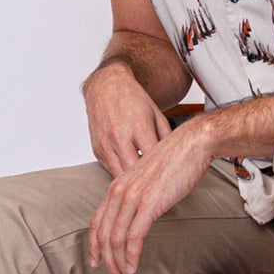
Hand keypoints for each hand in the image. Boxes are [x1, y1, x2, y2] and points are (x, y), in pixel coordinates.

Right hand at [83, 62, 171, 176]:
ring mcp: (106, 144)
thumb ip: (167, 137)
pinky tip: (132, 173)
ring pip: (122, 176)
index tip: (171, 178)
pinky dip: (122, 173)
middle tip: (159, 187)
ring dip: (134, 181)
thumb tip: (176, 157)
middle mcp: (120, 136)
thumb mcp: (157, 114)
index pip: (154, 159)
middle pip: (136, 172)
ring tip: (146, 184)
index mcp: (139, 126)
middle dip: (148, 181)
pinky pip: (111, 170)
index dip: (163, 171)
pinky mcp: (97, 150)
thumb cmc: (133, 99)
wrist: (106, 87)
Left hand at [88, 123, 211, 273]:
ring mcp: (133, 197)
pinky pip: (134, 237)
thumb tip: (138, 215)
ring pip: (116, 239)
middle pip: (104, 233)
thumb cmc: (175, 160)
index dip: (94, 244)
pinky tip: (134, 267)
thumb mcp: (148, 178)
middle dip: (106, 259)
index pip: (97, 220)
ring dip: (119, 262)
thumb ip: (138, 195)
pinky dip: (132, 256)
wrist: (192, 145)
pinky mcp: (149, 204)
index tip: (96, 260)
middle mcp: (120, 191)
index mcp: (118, 185)